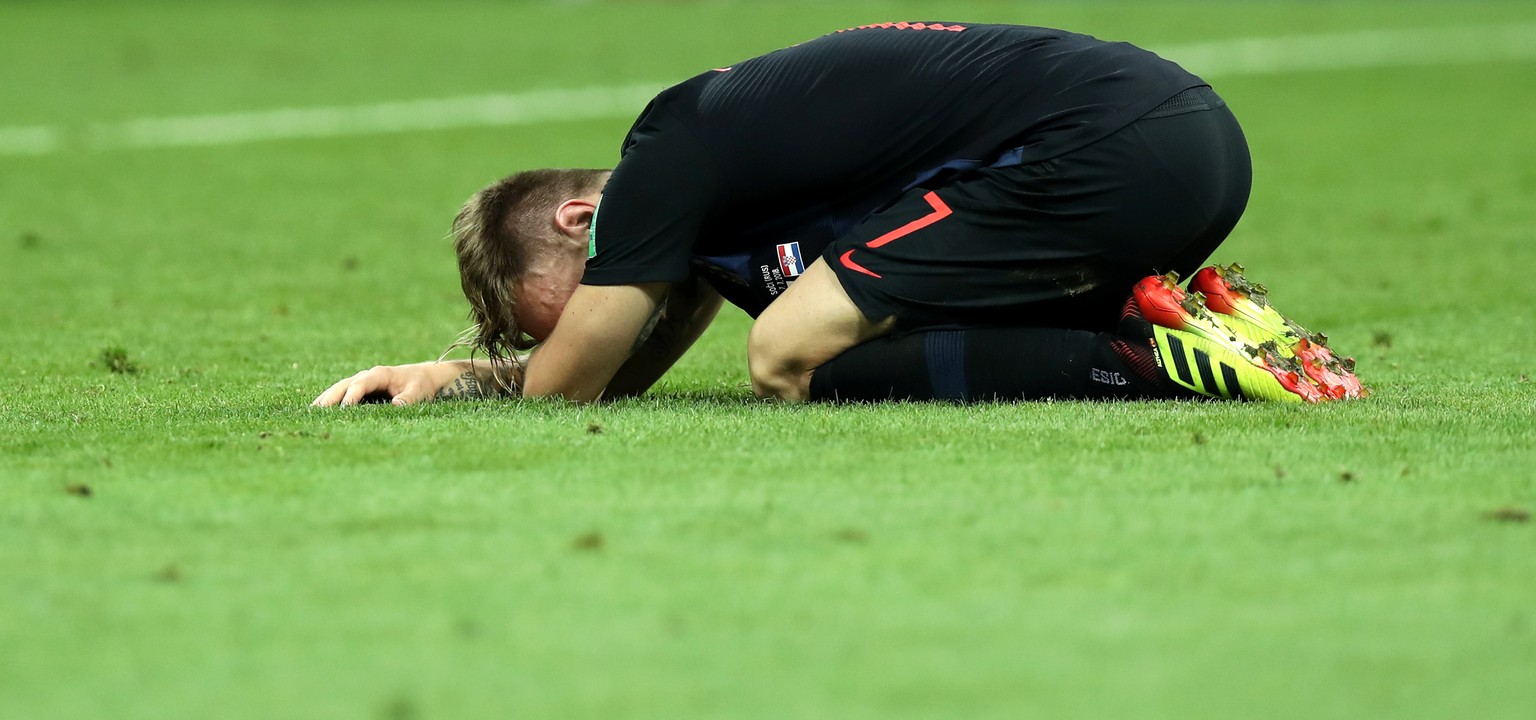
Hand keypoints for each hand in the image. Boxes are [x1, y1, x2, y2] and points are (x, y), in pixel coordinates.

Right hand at [311, 361, 465, 406]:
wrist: (424, 376)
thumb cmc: (421, 384)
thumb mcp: (419, 392)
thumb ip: (409, 399)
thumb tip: (396, 405)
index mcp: (379, 374)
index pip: (360, 385)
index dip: (351, 397)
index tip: (342, 410)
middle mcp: (366, 376)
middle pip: (343, 386)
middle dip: (330, 398)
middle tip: (316, 413)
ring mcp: (361, 382)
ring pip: (339, 389)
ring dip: (325, 400)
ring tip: (310, 414)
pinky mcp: (360, 389)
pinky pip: (342, 394)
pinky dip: (330, 402)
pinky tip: (319, 413)